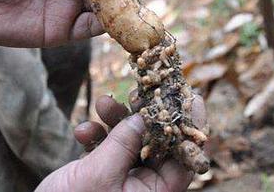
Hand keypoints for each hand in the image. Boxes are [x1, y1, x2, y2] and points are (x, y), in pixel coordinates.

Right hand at [35, 95, 206, 191]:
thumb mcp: (100, 175)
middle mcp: (144, 189)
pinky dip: (96, 136)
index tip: (191, 97)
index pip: (185, 157)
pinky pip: (107, 149)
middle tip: (140, 92)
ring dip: (116, 121)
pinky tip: (81, 131)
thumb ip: (123, 143)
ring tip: (103, 102)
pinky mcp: (103, 177)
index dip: (190, 126)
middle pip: (158, 144)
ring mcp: (123, 182)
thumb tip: (144, 116)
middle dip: (146, 116)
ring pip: (131, 142)